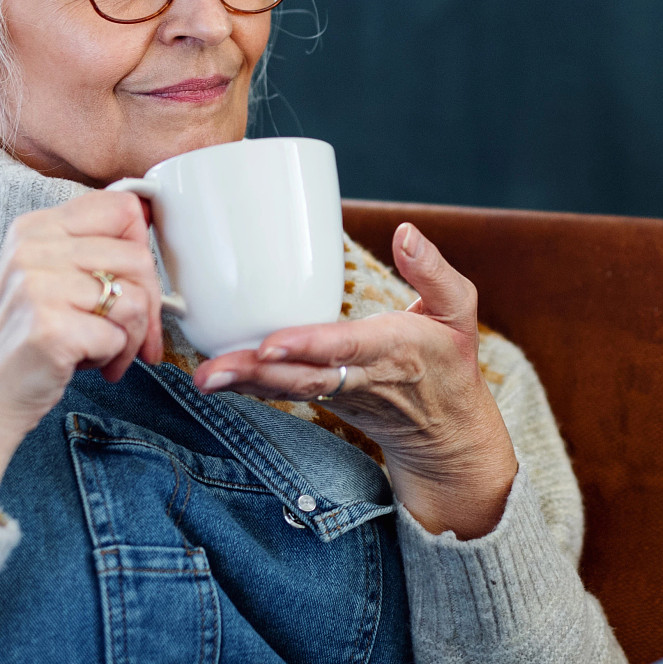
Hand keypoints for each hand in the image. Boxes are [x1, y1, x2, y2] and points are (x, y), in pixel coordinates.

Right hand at [0, 191, 164, 513]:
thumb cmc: (22, 342)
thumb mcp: (45, 278)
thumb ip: (88, 252)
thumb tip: (149, 233)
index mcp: (35, 228)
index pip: (120, 208)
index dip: (142, 247)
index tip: (136, 280)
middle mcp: (33, 249)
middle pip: (138, 258)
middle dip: (149, 304)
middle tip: (132, 334)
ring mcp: (38, 288)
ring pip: (135, 300)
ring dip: (132, 338)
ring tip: (105, 353)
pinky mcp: (50, 329)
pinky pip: (119, 336)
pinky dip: (113, 358)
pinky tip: (87, 365)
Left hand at [191, 223, 518, 538]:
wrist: (446, 431)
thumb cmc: (449, 361)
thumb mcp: (459, 311)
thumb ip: (434, 271)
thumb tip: (405, 232)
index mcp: (394, 350)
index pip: (346, 348)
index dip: (308, 346)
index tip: (271, 343)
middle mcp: (360, 376)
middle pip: (303, 378)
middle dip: (257, 374)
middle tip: (211, 371)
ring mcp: (337, 394)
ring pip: (287, 390)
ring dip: (243, 384)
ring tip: (203, 376)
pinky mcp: (322, 399)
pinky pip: (282, 394)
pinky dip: (248, 387)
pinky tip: (215, 376)